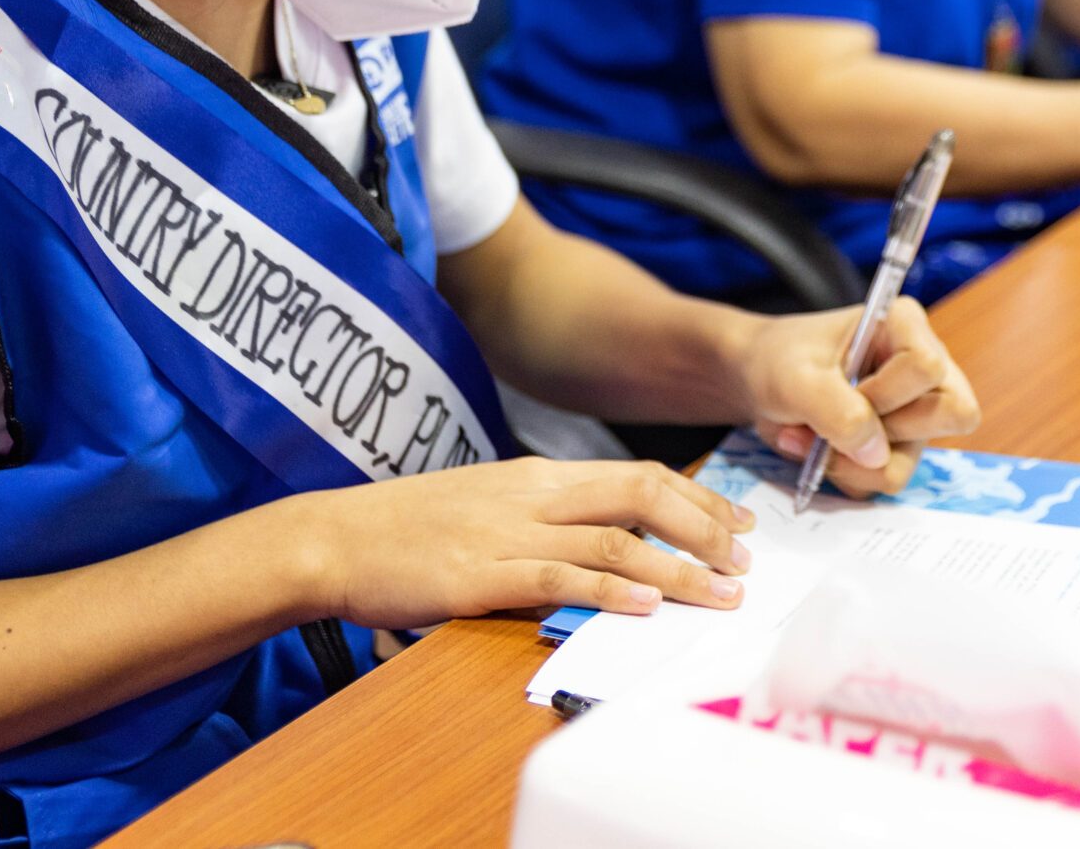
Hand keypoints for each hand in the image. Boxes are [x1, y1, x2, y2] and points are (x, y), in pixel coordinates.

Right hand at [288, 457, 755, 628]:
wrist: (333, 538)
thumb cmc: (406, 530)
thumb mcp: (486, 507)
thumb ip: (543, 519)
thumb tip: (600, 545)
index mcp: (538, 475)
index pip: (637, 475)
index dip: (697, 500)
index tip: (738, 525)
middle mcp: (533, 494)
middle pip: (642, 494)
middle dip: (705, 527)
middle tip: (746, 561)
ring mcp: (508, 531)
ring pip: (614, 540)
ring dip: (677, 568)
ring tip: (720, 592)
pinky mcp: (480, 572)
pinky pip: (558, 578)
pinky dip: (608, 591)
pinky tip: (645, 604)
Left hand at [742, 300, 980, 499]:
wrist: (757, 380)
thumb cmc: (779, 360)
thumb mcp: (794, 378)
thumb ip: (836, 410)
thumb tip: (877, 456)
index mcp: (906, 327)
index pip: (926, 367)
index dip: (885, 391)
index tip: (846, 387)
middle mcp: (924, 370)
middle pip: (951, 414)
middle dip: (884, 431)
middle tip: (840, 420)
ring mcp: (914, 413)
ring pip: (908, 462)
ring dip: (850, 462)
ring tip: (811, 439)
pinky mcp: (897, 447)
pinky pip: (884, 480)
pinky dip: (844, 474)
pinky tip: (818, 449)